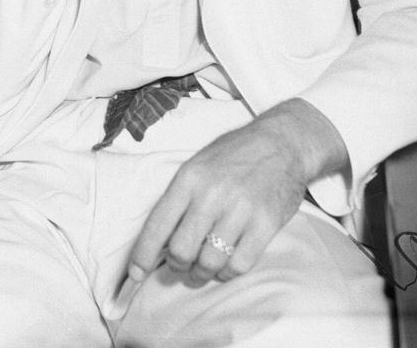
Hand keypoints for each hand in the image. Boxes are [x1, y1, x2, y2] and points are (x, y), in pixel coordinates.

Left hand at [125, 100, 346, 287]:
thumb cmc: (233, 155)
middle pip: (182, 250)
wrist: (281, 142)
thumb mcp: (197, 166)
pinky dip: (228, 273)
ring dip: (203, 273)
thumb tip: (158, 240)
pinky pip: (240, 264)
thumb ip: (179, 199)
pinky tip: (226, 267)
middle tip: (180, 266)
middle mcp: (211, 194)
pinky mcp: (266, 223)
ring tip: (203, 269)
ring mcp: (240, 210)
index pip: (158, 225)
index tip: (135, 274)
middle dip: (177, 266)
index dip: (143, 255)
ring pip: (210, 262)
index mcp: (188, 179)